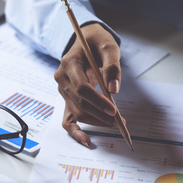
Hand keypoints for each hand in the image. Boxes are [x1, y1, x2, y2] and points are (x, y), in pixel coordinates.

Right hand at [54, 23, 120, 145]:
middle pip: (80, 103)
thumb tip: (114, 90)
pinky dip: (76, 131)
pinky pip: (67, 119)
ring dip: (96, 121)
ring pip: (78, 112)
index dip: (98, 102)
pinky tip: (87, 141)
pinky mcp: (67, 98)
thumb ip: (112, 66)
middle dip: (101, 114)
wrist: (86, 41)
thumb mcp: (108, 46)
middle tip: (120, 120)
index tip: (114, 111)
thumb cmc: (97, 43)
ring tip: (116, 123)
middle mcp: (62, 78)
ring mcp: (63, 90)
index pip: (82, 88)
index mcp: (68, 63)